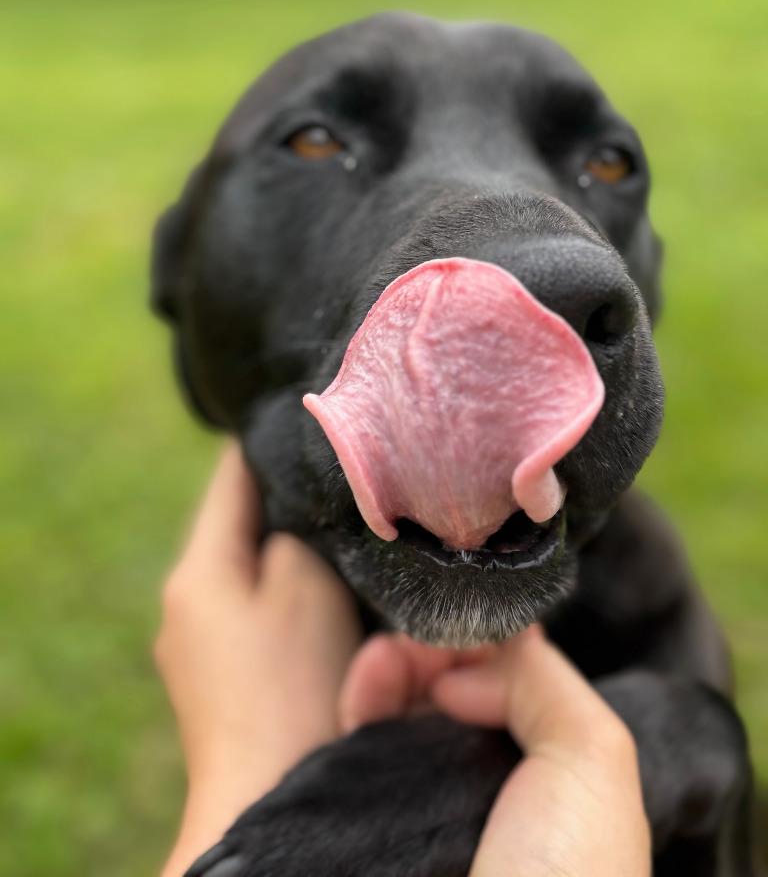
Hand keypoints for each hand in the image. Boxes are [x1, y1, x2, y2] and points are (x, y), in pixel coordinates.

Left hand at [155, 444, 361, 875]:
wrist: (267, 796)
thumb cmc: (292, 686)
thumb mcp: (304, 585)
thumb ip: (295, 533)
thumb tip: (290, 514)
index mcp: (197, 570)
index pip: (230, 478)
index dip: (266, 441)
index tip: (301, 415)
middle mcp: (184, 605)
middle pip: (236, 527)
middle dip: (282, 503)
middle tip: (334, 474)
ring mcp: (197, 648)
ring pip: (249, 574)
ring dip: (286, 554)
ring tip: (334, 532)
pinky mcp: (220, 684)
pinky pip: (254, 617)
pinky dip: (284, 598)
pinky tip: (321, 600)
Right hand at [341, 627, 650, 876]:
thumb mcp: (594, 760)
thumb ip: (545, 678)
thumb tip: (474, 657)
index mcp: (551, 781)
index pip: (511, 686)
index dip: (484, 645)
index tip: (465, 624)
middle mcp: (489, 790)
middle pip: (450, 691)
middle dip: (432, 648)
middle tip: (417, 636)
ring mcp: (426, 807)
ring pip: (402, 709)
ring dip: (393, 664)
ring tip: (387, 658)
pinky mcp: (373, 823)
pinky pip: (361, 743)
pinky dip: (364, 697)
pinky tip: (370, 679)